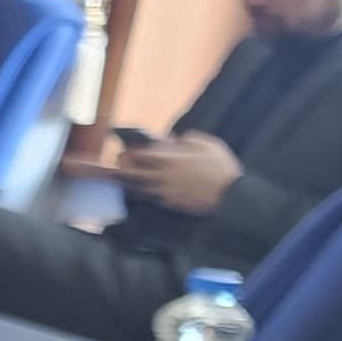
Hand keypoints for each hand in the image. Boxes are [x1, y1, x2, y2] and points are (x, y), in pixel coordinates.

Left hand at [116, 129, 239, 215]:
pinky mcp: (172, 203)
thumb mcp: (209, 145)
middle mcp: (164, 177)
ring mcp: (166, 192)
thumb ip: (191, 138)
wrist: (230, 195)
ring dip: (130, 185)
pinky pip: (153, 198)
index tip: (125, 151)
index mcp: (171, 160)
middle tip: (111, 171)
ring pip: (141, 189)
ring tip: (120, 182)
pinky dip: (146, 194)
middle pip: (135, 175)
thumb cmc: (221, 167)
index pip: (143, 156)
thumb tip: (179, 137)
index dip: (132, 153)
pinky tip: (142, 192)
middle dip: (121, 172)